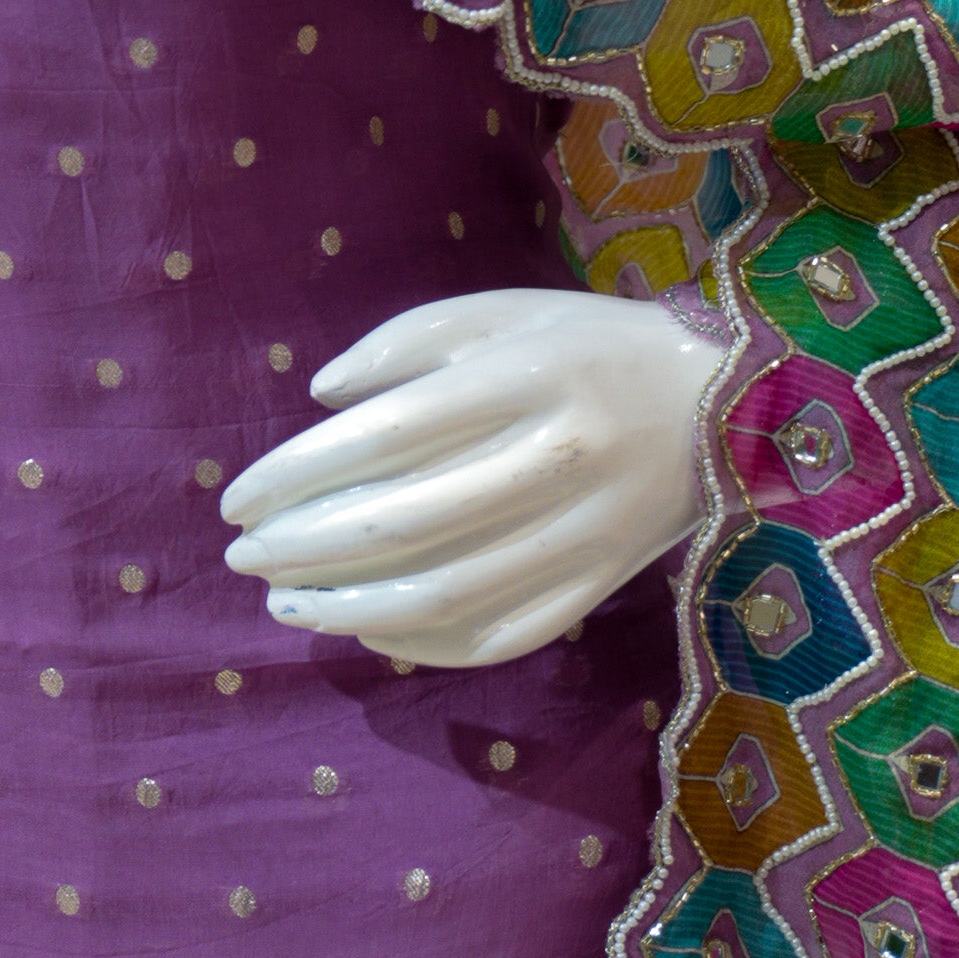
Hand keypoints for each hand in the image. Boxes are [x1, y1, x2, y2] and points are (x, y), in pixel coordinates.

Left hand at [220, 287, 720, 668]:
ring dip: (347, 608)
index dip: (297, 474)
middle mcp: (558, 459)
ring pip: (446, 594)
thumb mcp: (501, 313)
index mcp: (526, 377)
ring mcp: (583, 535)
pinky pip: (497, 636)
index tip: (238, 499)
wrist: (721, 407)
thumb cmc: (587, 348)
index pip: (386, 436)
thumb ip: (405, 342)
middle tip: (244, 556)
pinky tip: (366, 630)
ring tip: (285, 603)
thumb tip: (321, 401)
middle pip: (406, 523)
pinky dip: (422, 644)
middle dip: (304, 548)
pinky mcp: (597, 588)